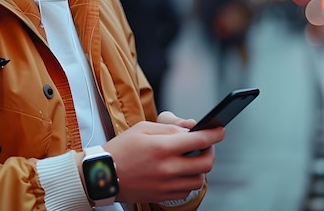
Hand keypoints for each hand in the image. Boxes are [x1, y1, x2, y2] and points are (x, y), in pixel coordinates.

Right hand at [103, 116, 224, 203]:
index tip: (220, 129)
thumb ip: (170, 127)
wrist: (103, 175)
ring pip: (199, 179)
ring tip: (191, 159)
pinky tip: (181, 172)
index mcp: (163, 147)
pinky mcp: (163, 196)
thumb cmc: (122, 148)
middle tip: (205, 145)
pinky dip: (189, 180)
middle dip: (210, 151)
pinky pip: (187, 191)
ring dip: (200, 167)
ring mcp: (166, 185)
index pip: (200, 140)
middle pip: (206, 162)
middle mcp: (167, 168)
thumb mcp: (143, 128)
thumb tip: (192, 127)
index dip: (215, 133)